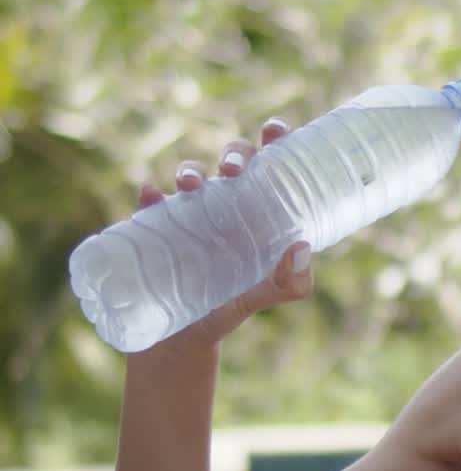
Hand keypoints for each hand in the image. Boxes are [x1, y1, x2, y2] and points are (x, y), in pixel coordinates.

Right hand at [134, 116, 312, 353]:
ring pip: (191, 176)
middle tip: (234, 171)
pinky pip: (149, 205)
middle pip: (232, 163)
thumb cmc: (228, 308)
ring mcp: (189, 214)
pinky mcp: (154, 229)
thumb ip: (290, 283)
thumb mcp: (263, 297)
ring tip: (192, 184)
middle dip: (234, 155)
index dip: (274, 142)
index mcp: (259, 212)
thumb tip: (301, 247)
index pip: (270, 168)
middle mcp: (227, 205)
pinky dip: (150, 197)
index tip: (276, 130)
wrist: (181, 339)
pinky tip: (150, 197)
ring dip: (190, 170)